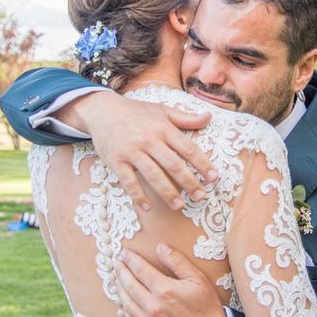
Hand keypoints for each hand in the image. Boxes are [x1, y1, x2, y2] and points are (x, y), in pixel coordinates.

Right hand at [58, 90, 216, 210]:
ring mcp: (132, 151)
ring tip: (179, 205)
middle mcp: (149, 140)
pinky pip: (129, 182)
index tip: (214, 177)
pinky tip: (147, 207)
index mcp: (163, 128)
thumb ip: (185, 117)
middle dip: (189, 182)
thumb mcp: (162, 110)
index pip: (187, 148)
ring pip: (153, 175)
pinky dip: (138, 196)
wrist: (102, 110)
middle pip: (173, 164)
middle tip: (200, 196)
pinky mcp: (116, 161)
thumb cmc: (136, 111)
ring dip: (168, 192)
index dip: (202, 164)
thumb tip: (208, 117)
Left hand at [115, 244, 226, 316]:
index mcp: (164, 290)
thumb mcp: (196, 279)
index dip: (130, 259)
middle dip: (120, 271)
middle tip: (116, 262)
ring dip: (120, 288)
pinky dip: (124, 307)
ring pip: (126, 302)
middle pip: (128, 284)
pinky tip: (124, 301)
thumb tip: (161, 247)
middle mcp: (152, 305)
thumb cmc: (205, 306)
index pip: (140, 269)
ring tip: (118, 278)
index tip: (124, 252)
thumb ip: (177, 261)